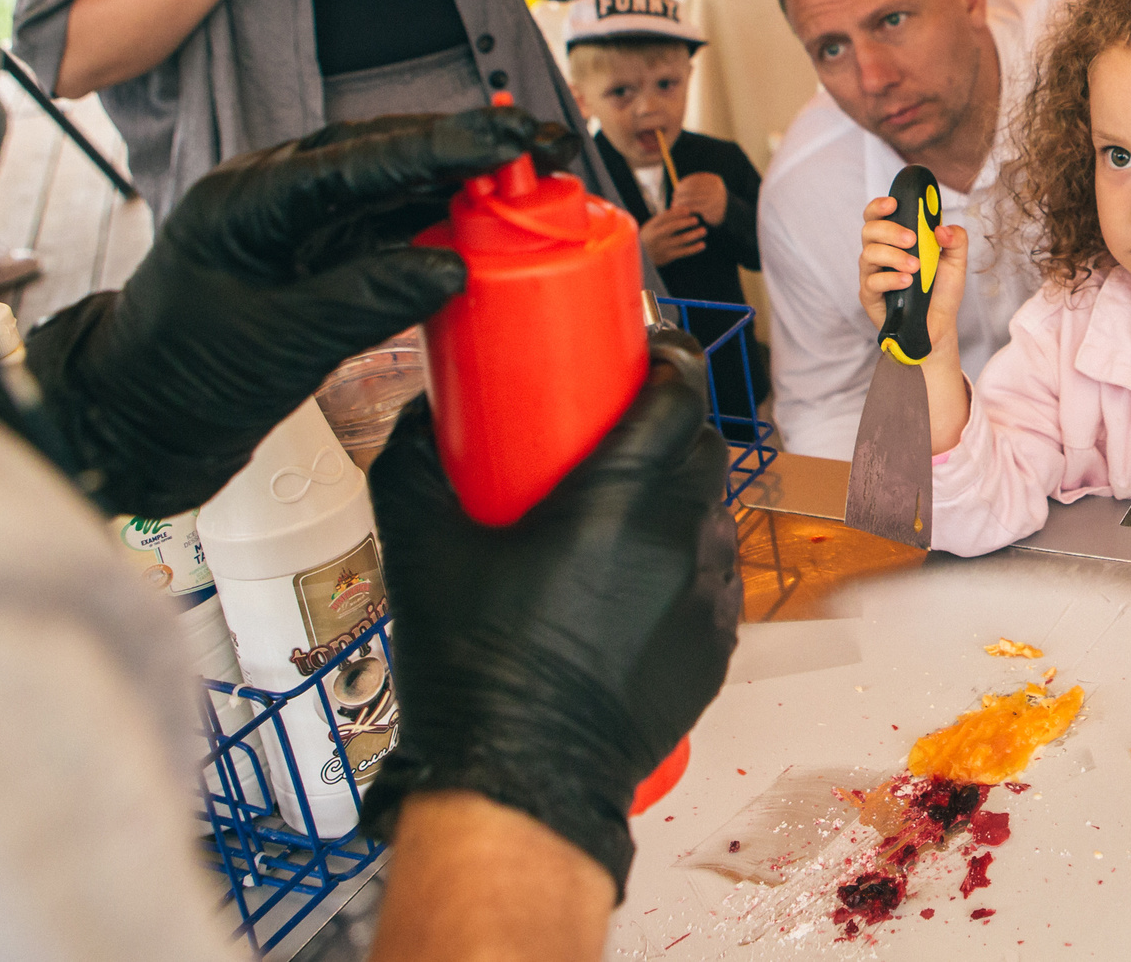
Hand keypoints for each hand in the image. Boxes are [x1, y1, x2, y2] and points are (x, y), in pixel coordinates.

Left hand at [20, 106, 580, 514]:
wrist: (133, 424)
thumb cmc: (182, 382)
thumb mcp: (278, 346)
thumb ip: (365, 300)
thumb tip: (454, 270)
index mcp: (248, 200)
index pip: (359, 158)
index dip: (441, 146)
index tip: (508, 138)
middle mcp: (273, 193)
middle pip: (385, 151)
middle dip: (468, 147)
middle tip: (546, 144)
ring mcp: (294, 222)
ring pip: (391, 182)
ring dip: (462, 179)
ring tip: (535, 174)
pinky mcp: (312, 254)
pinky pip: (385, 223)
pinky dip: (440, 221)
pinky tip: (489, 222)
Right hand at [360, 330, 741, 893]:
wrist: (521, 778)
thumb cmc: (475, 670)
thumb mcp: (422, 552)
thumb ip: (413, 467)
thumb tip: (421, 416)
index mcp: (622, 498)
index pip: (679, 396)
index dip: (670, 361)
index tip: (649, 352)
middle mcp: (680, 536)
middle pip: (701, 447)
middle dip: (669, 427)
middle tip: (618, 433)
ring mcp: (707, 592)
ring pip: (713, 512)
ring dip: (679, 498)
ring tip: (623, 512)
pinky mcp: (717, 644)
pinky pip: (715, 578)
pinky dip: (687, 563)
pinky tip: (638, 578)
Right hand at [639, 205, 706, 266]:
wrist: (641, 256)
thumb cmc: (652, 236)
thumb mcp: (654, 226)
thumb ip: (666, 218)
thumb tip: (685, 208)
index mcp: (652, 226)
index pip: (665, 216)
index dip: (678, 213)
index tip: (688, 210)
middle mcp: (656, 236)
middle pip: (673, 227)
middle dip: (686, 222)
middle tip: (697, 219)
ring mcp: (662, 247)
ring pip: (681, 239)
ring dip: (694, 234)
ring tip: (704, 230)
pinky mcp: (668, 257)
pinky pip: (683, 252)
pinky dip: (694, 248)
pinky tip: (702, 245)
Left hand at [671, 171, 727, 222]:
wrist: (730, 213)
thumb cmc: (714, 200)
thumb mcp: (709, 189)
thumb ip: (697, 186)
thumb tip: (677, 186)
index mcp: (714, 180)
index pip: (694, 179)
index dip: (684, 183)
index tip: (677, 188)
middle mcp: (715, 187)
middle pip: (691, 188)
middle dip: (680, 193)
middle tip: (673, 197)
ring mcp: (713, 198)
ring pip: (691, 198)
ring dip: (680, 201)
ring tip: (675, 204)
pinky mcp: (710, 209)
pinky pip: (693, 207)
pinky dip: (685, 209)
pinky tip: (681, 211)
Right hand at [858, 192, 965, 360]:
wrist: (939, 325)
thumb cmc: (942, 290)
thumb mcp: (957, 262)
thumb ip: (957, 239)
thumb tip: (942, 228)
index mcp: (896, 240)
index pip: (878, 216)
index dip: (880, 205)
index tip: (893, 203)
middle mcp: (880, 253)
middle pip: (869, 230)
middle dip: (890, 231)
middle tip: (912, 239)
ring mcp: (872, 274)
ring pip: (868, 254)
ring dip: (893, 256)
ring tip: (916, 267)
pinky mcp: (870, 296)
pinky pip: (871, 282)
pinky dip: (890, 279)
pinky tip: (907, 282)